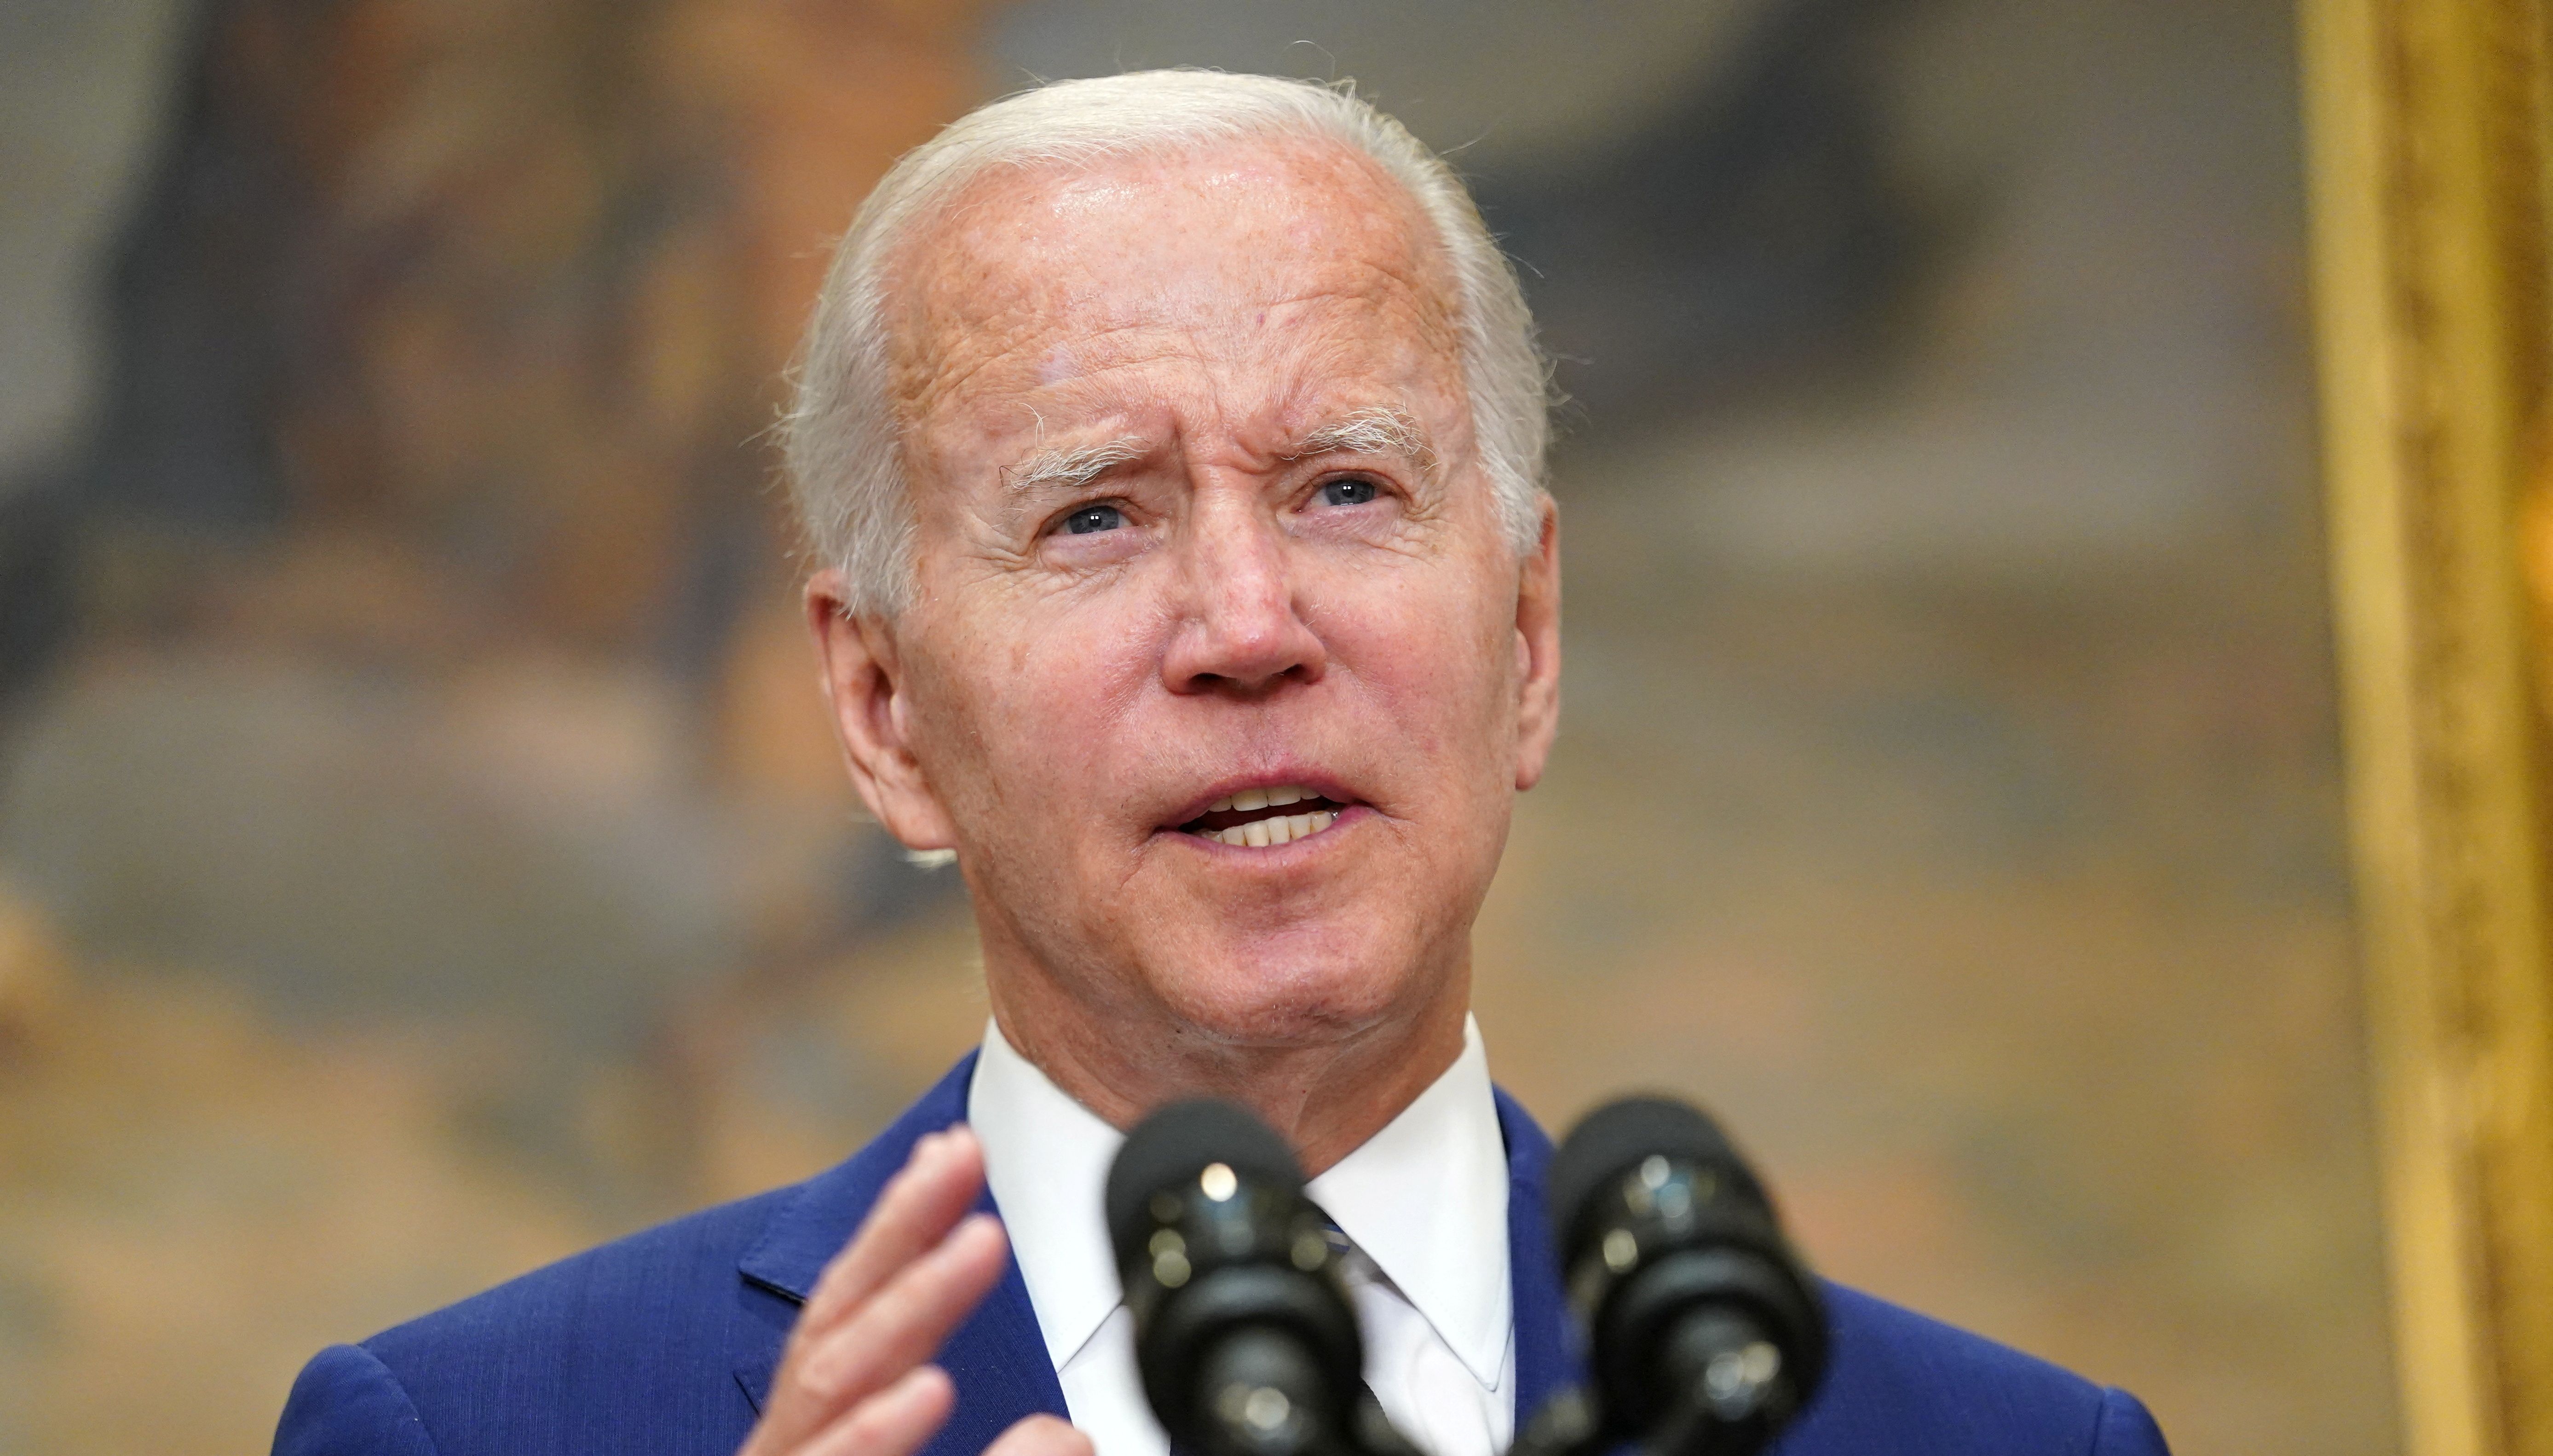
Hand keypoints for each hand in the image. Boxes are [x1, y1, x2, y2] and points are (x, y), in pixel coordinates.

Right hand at [739, 1127, 1092, 1455]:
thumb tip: (1067, 1435)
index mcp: (819, 1432)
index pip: (856, 1310)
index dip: (902, 1228)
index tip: (957, 1152)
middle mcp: (792, 1446)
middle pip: (838, 1318)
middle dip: (900, 1230)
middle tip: (965, 1151)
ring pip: (833, 1381)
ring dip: (910, 1304)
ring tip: (982, 1240)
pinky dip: (872, 1434)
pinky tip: (929, 1388)